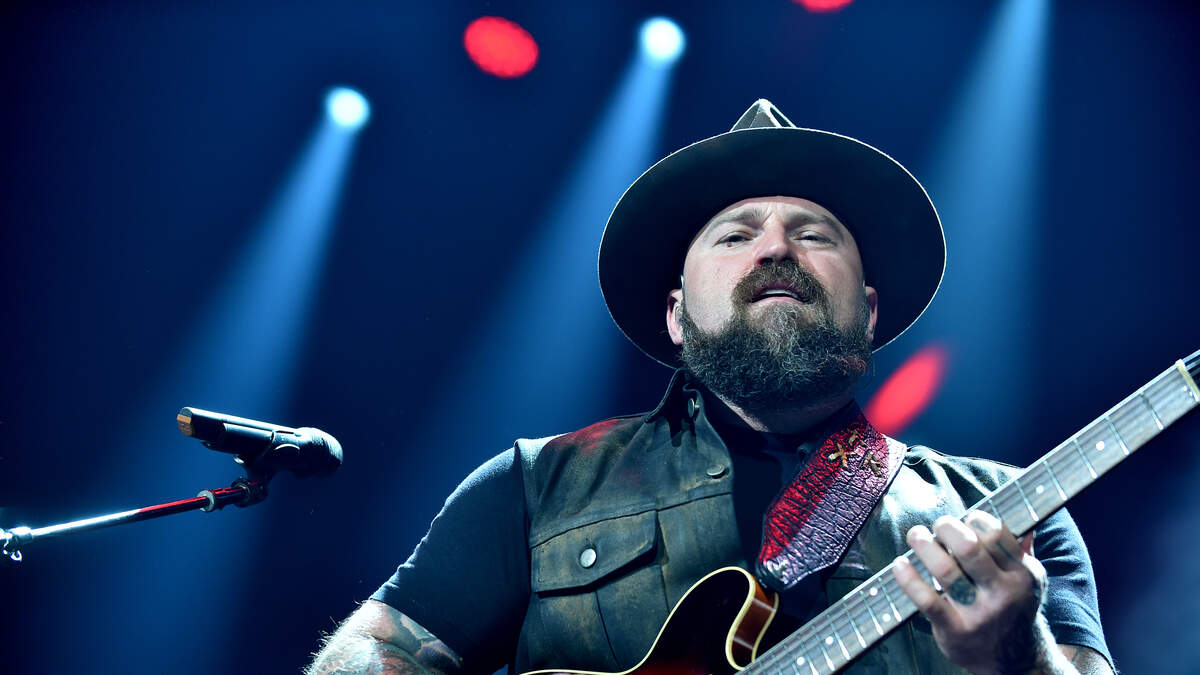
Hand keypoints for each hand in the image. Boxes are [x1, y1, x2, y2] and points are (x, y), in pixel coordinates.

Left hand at [893, 510, 1049, 673]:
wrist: (1015, 662)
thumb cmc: (1014, 609)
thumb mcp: (1028, 581)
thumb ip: (1022, 551)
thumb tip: (1023, 522)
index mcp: (1022, 574)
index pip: (996, 534)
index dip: (975, 519)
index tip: (964, 520)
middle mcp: (1002, 593)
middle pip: (969, 548)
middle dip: (947, 528)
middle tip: (938, 526)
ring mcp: (978, 613)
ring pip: (945, 570)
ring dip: (923, 546)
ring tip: (916, 536)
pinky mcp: (955, 630)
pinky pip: (927, 600)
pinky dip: (909, 578)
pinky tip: (900, 564)